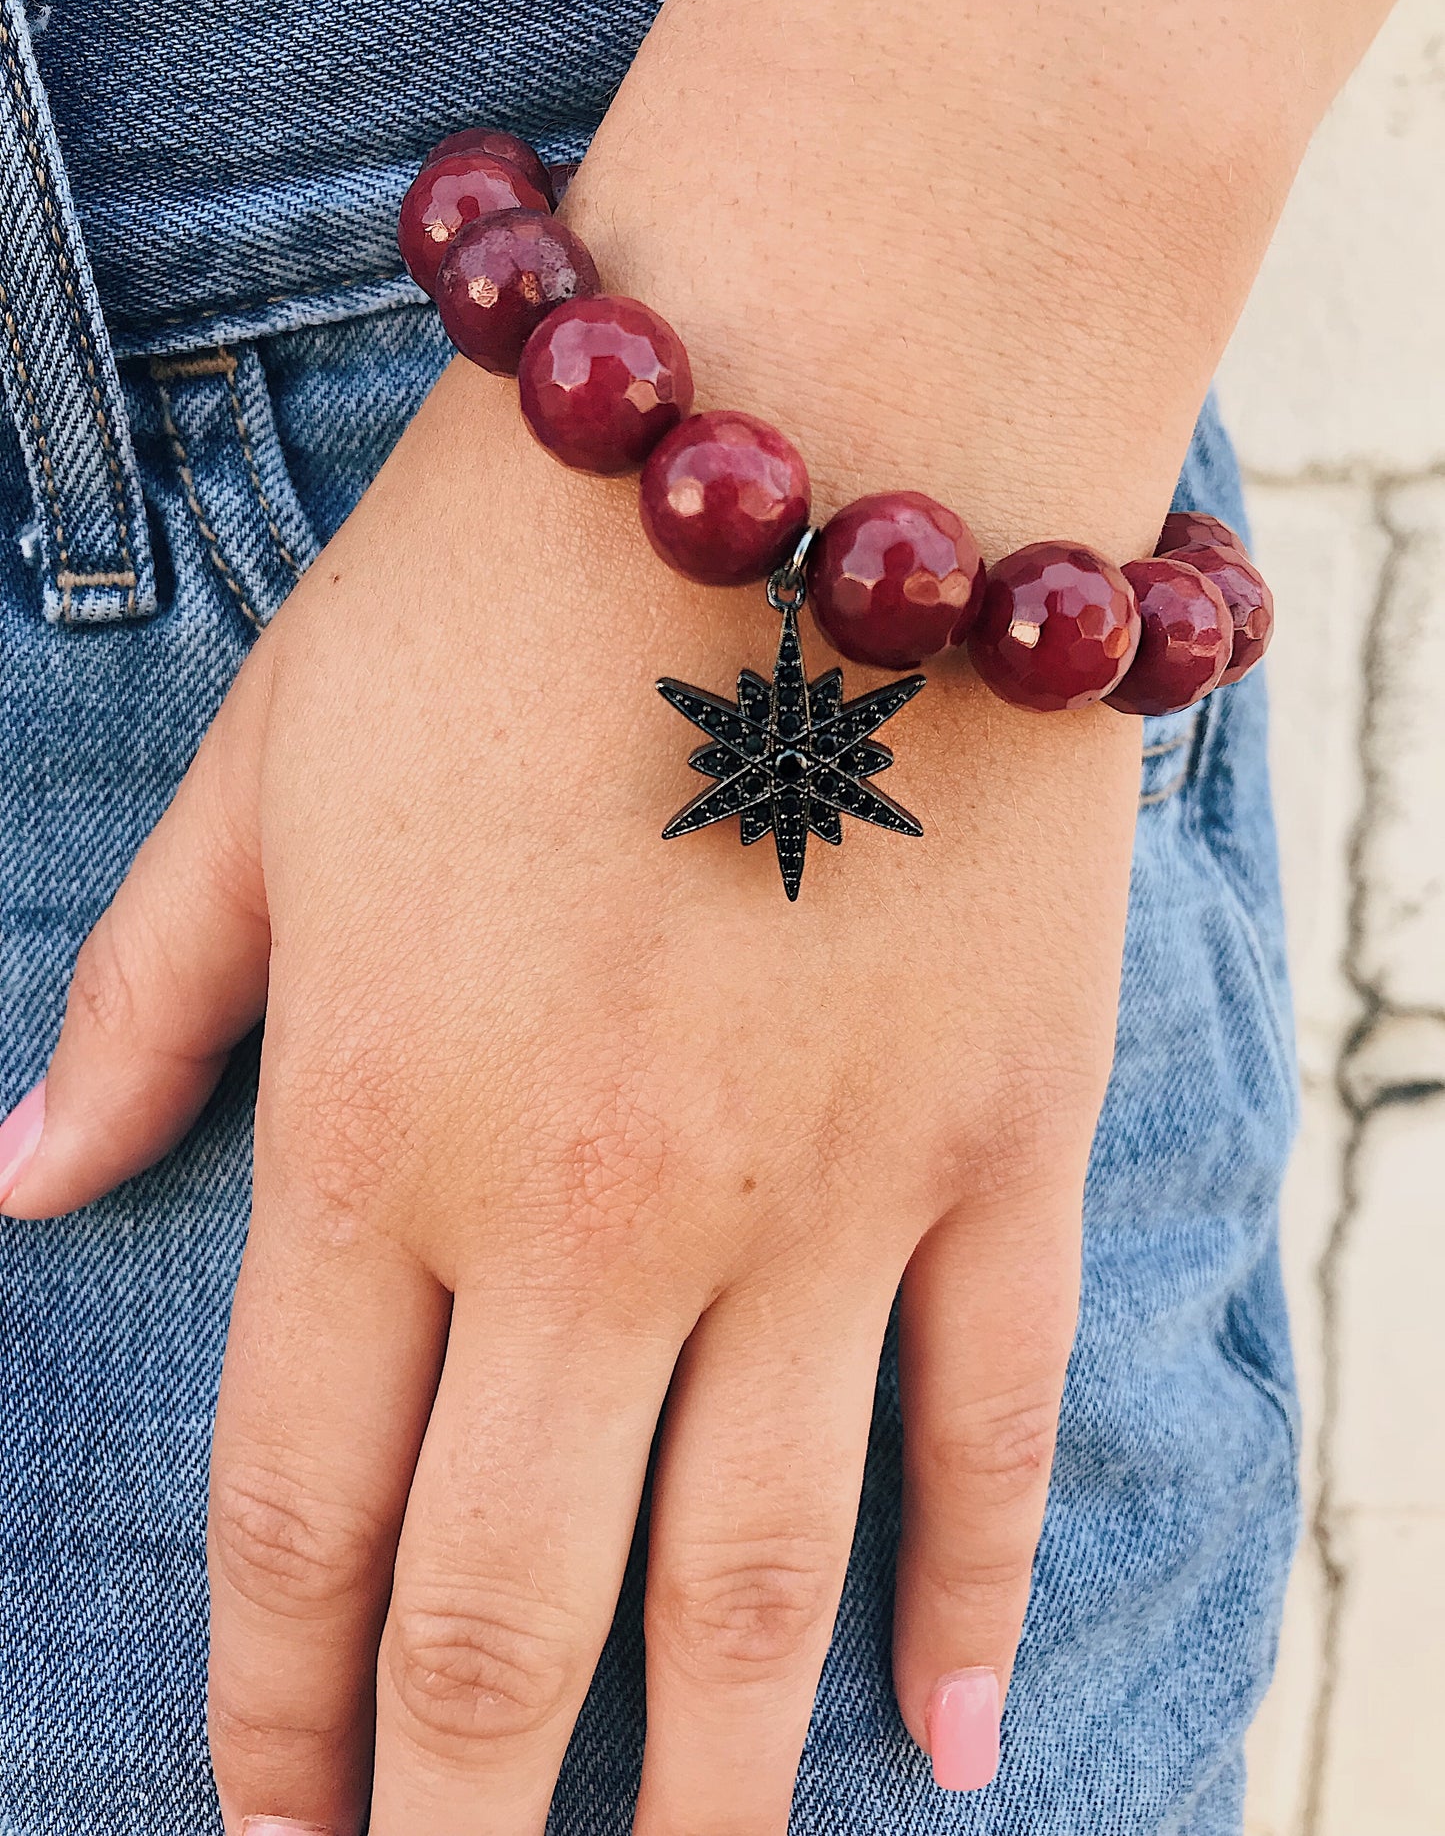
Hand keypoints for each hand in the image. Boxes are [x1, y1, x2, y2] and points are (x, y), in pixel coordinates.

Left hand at [7, 362, 1139, 1831]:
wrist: (818, 423)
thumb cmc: (513, 582)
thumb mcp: (272, 767)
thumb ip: (152, 998)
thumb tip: (23, 1186)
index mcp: (381, 1129)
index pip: (301, 1514)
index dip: (269, 1716)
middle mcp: (591, 1215)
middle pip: (505, 1613)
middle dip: (451, 1822)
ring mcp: (820, 1194)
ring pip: (749, 1580)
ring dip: (698, 1801)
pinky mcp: (997, 1135)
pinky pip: (984, 1420)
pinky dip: (963, 1598)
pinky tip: (941, 1746)